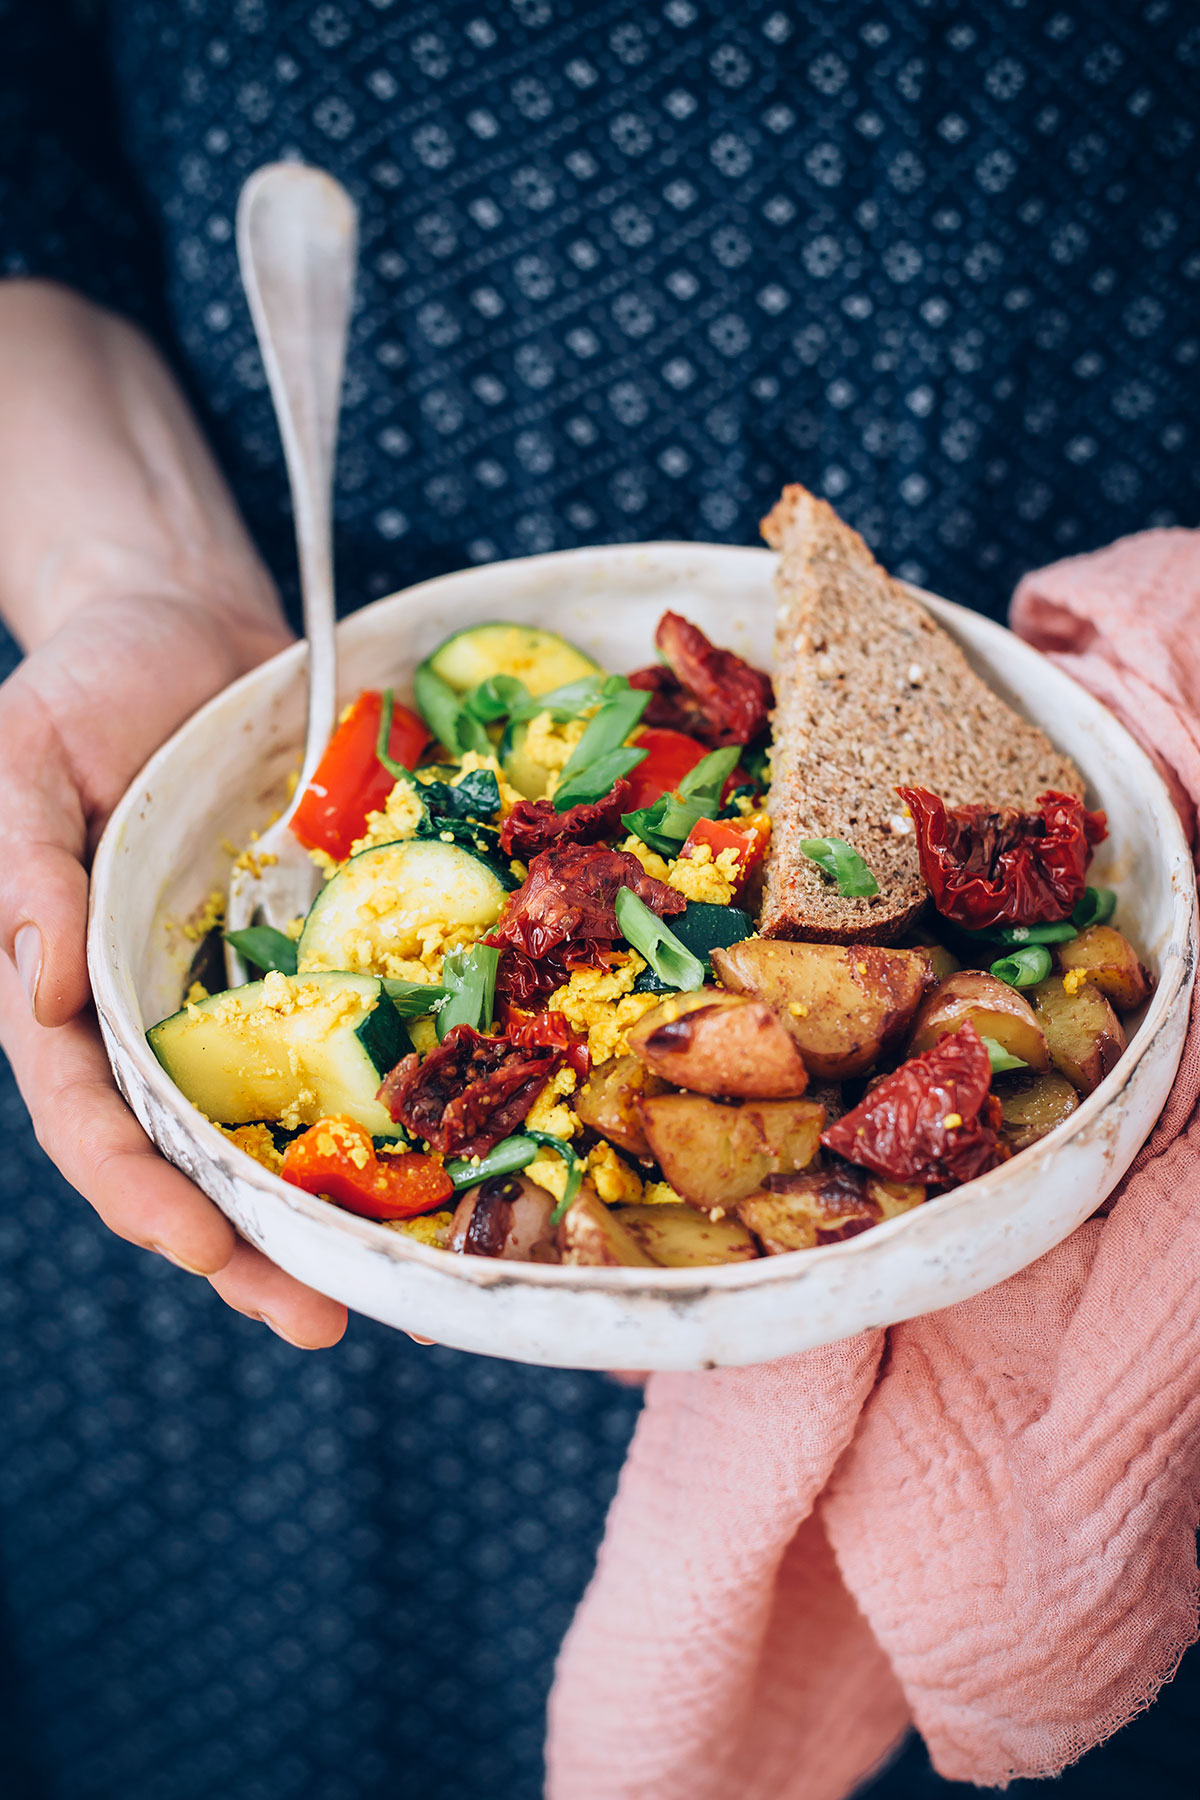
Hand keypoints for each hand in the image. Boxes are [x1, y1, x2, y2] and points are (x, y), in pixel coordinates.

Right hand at [0, 282, 347, 1345]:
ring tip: (418, 1282)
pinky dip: (413, 1092)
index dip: (141, 1193)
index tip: (203, 1252)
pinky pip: (369, 1028)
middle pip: (200, 1155)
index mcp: (74, 988)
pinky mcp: (325, 950)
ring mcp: (247, 990)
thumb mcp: (23, 764)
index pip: (95, 1119)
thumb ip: (24, 873)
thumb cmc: (81, 686)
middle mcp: (162, 1012)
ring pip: (293, 1119)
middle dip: (254, 1249)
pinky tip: (477, 1146)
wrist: (180, 624)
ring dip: (345, 1204)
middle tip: (326, 1322)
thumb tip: (38, 995)